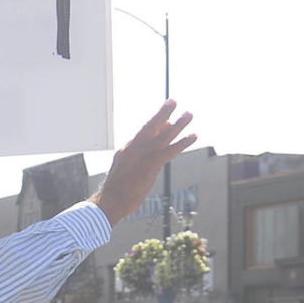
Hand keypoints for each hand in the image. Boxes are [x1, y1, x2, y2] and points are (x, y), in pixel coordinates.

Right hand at [92, 100, 195, 223]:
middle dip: (163, 113)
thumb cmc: (117, 191)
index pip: (144, 134)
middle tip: (173, 101)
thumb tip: (146, 161)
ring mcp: (142, 156)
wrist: (110, 201)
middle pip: (150, 126)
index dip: (157, 125)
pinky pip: (169, 151)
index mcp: (127, 150)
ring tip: (189, 114)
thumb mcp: (124, 172)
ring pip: (163, 136)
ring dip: (178, 124)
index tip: (168, 119)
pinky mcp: (150, 165)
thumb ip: (135, 163)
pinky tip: (193, 136)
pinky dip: (182, 143)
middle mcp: (134, 148)